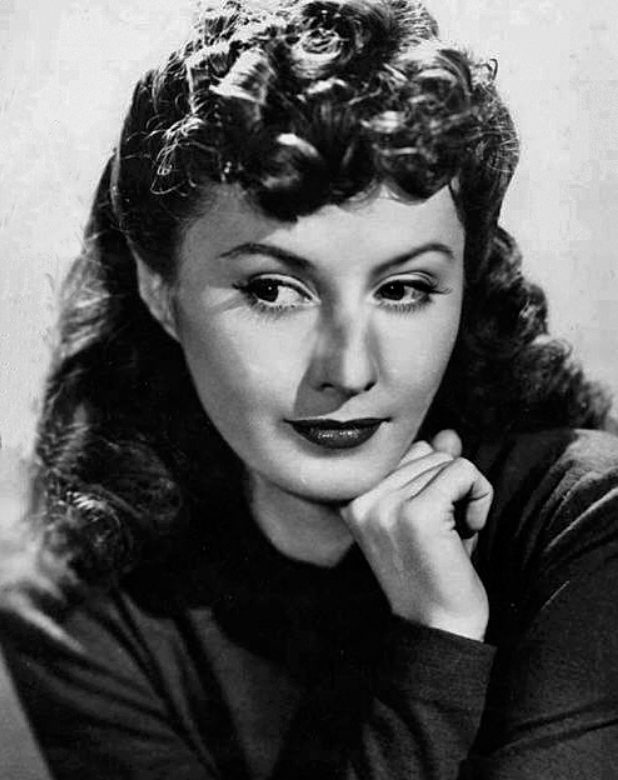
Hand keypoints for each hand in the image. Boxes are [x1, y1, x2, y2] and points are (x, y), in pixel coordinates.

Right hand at [340, 430, 492, 640]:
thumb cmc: (435, 570)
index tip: (431, 522)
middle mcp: (361, 498)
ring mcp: (386, 505)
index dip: (432, 480)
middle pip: (427, 451)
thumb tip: (447, 434)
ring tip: (452, 534)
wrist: (440, 627)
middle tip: (443, 532)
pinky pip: (464, 472)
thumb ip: (431, 470)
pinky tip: (471, 529)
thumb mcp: (426, 513)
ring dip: (466, 494)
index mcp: (352, 498)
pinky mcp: (418, 514)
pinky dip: (481, 496)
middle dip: (450, 487)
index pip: (404, 451)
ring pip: (447, 460)